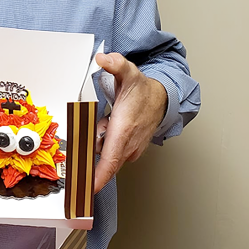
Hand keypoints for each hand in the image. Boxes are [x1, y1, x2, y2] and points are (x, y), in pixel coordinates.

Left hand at [92, 53, 166, 192]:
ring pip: (107, 154)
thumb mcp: (128, 72)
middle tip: (86, 147)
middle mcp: (128, 144)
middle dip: (92, 159)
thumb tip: (103, 58)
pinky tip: (109, 126)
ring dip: (100, 143)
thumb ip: (115, 64)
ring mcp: (131, 150)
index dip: (98, 178)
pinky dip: (106, 143)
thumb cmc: (143, 90)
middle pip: (104, 161)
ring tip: (106, 120)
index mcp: (124, 130)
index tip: (87, 190)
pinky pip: (112, 153)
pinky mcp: (131, 151)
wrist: (162, 98)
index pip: (110, 161)